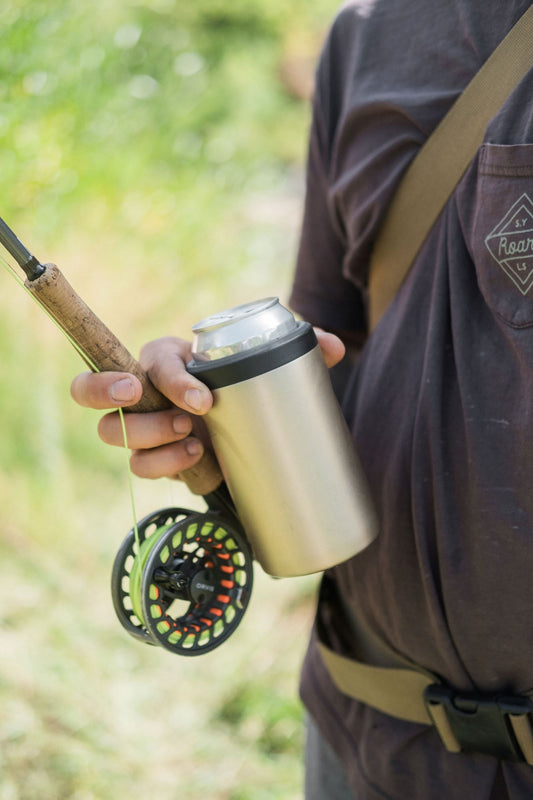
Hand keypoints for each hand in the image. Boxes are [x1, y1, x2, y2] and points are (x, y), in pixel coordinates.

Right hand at [69, 329, 344, 480]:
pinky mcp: (153, 456)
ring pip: (112, 433)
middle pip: (92, 388)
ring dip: (149, 442)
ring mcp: (142, 425)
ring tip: (195, 445)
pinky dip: (162, 468)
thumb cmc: (245, 382)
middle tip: (175, 417)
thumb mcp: (270, 363)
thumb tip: (332, 347)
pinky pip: (138, 467)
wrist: (242, 421)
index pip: (152, 359)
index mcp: (168, 358)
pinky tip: (197, 464)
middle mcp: (144, 389)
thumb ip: (301, 348)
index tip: (206, 401)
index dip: (171, 379)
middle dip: (112, 396)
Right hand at [70, 337, 213, 479]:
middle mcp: (127, 411)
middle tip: (182, 419)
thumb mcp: (194, 358)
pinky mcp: (156, 461)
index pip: (86, 385)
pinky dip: (173, 460)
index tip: (134, 388)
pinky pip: (147, 469)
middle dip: (143, 427)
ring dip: (161, 441)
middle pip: (106, 430)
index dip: (100, 389)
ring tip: (191, 428)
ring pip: (131, 456)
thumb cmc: (206, 371)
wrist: (233, 400)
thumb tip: (195, 400)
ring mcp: (140, 440)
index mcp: (127, 375)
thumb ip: (183, 373)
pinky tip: (197, 448)